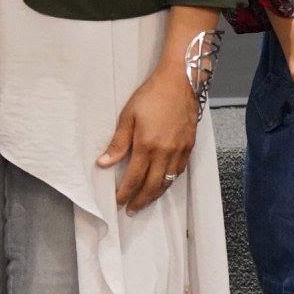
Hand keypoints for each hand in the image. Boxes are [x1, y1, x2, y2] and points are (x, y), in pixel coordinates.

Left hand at [97, 66, 197, 213]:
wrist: (180, 82)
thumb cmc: (150, 96)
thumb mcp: (128, 116)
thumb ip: (117, 143)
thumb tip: (103, 163)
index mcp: (147, 146)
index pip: (134, 178)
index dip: (125, 193)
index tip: (117, 202)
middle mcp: (165, 153)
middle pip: (152, 186)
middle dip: (140, 200)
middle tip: (130, 210)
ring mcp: (180, 151)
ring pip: (168, 182)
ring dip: (155, 195)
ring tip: (145, 202)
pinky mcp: (189, 146)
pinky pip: (179, 171)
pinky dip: (170, 182)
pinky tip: (163, 184)